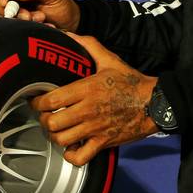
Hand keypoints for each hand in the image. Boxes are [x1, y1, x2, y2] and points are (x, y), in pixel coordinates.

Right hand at [0, 0, 80, 30]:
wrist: (69, 24)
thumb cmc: (61, 4)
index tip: (8, 1)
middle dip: (13, 11)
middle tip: (29, 16)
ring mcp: (13, 12)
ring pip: (4, 17)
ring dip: (21, 20)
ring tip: (41, 19)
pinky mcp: (16, 25)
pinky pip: (13, 28)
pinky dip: (26, 29)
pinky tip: (42, 26)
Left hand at [31, 33, 157, 165]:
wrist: (155, 103)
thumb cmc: (132, 82)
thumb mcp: (110, 60)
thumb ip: (88, 45)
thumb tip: (69, 35)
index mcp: (87, 89)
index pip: (52, 100)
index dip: (38, 102)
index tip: (37, 99)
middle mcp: (89, 111)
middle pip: (52, 123)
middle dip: (44, 120)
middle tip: (45, 115)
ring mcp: (95, 129)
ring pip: (62, 140)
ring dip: (55, 136)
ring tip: (56, 129)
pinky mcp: (103, 143)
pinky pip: (80, 157)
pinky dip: (71, 155)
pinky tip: (71, 146)